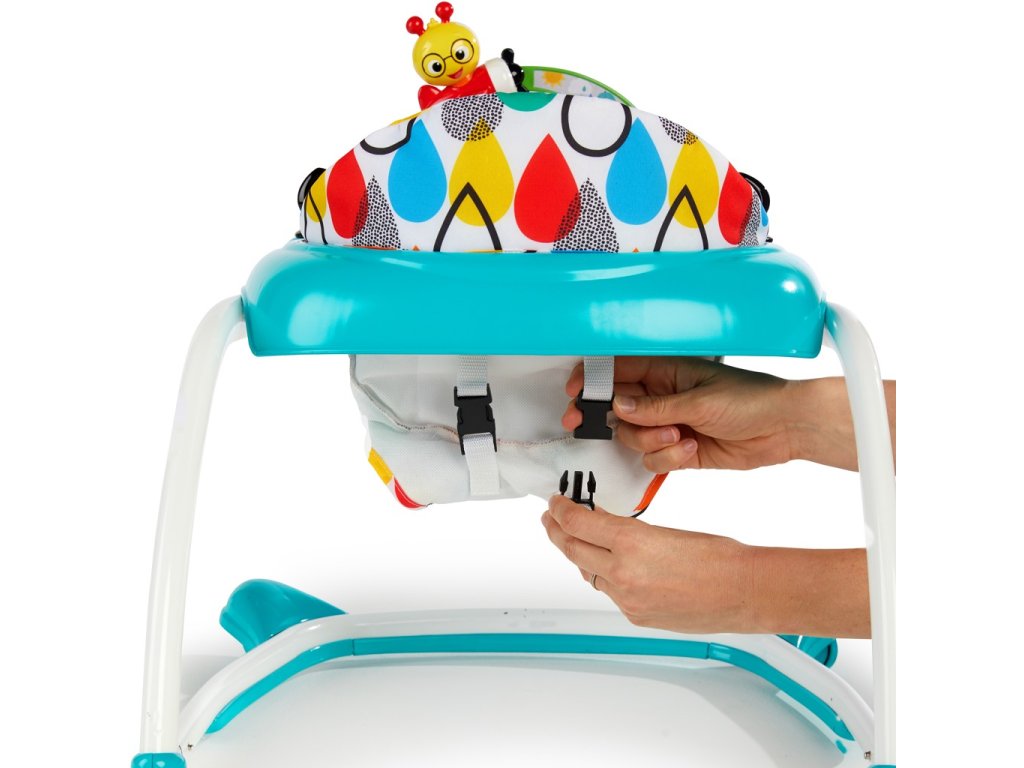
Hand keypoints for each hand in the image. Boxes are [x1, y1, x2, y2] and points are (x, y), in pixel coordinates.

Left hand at [541, 495, 870, 637]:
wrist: (743, 591)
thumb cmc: (717, 556)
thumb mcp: (663, 531)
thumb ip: (627, 531)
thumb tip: (603, 526)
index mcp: (630, 542)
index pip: (577, 523)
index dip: (560, 511)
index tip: (555, 503)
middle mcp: (622, 573)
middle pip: (573, 549)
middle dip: (557, 532)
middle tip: (551, 520)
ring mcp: (627, 599)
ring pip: (589, 573)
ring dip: (581, 555)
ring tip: (578, 541)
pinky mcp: (636, 616)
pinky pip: (610, 593)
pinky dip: (606, 577)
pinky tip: (611, 567)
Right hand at [562, 356, 798, 471]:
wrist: (785, 428)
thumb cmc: (753, 399)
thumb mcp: (699, 400)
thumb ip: (655, 407)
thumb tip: (617, 405)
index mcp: (667, 370)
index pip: (618, 369)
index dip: (591, 379)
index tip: (574, 391)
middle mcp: (664, 396)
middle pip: (616, 406)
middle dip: (604, 416)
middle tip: (581, 422)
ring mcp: (669, 423)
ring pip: (632, 436)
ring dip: (649, 441)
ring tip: (678, 437)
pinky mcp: (679, 450)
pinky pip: (652, 458)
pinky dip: (666, 459)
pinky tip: (690, 450)